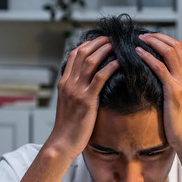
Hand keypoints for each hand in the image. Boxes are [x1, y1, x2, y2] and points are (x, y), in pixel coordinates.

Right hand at [47, 36, 119, 158]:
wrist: (62, 143)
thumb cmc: (69, 127)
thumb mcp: (70, 105)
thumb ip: (77, 92)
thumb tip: (90, 85)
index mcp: (64, 82)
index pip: (75, 55)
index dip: (89, 44)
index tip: (102, 40)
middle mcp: (68, 83)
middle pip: (83, 53)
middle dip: (99, 42)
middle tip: (113, 38)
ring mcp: (76, 90)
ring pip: (90, 61)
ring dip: (105, 50)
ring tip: (117, 45)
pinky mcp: (86, 100)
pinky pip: (99, 78)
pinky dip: (110, 67)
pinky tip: (119, 62)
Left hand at [137, 33, 181, 181]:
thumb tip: (174, 79)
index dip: (169, 40)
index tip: (154, 38)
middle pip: (177, 45)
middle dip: (159, 37)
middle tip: (144, 35)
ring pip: (169, 51)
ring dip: (152, 42)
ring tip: (139, 39)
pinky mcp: (174, 90)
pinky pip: (159, 67)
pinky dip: (147, 56)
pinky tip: (137, 53)